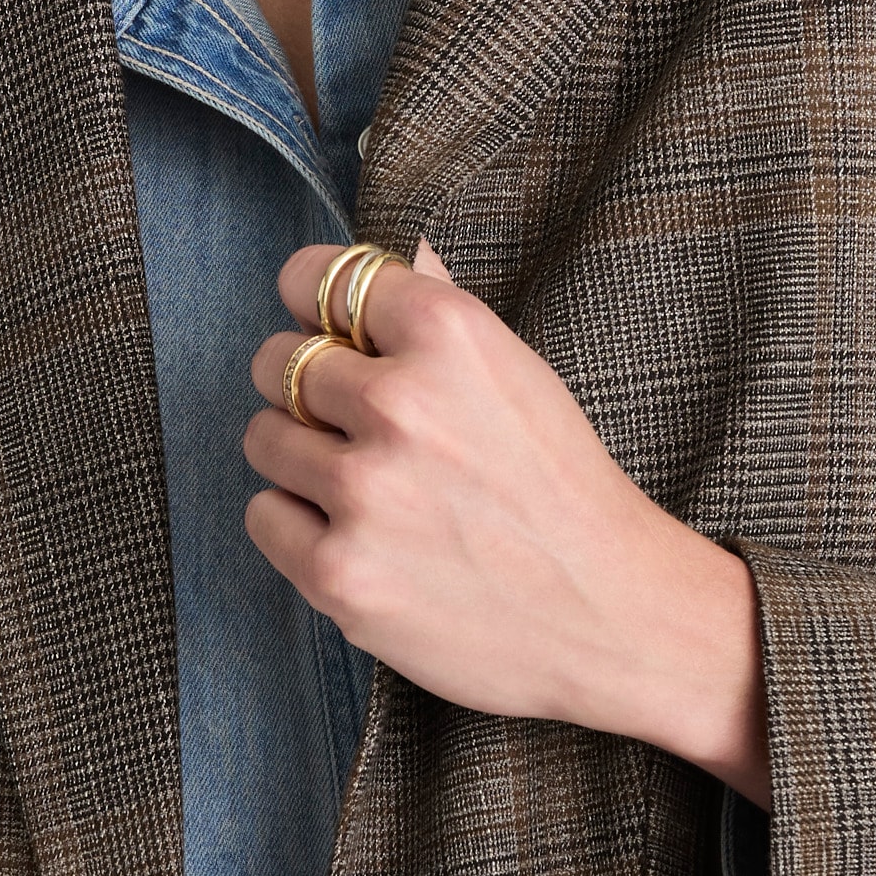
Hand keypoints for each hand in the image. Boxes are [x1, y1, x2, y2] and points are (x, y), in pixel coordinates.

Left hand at [244, 241, 770, 806]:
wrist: (610, 614)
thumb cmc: (561, 486)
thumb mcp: (514, 370)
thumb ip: (439, 314)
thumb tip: (392, 260)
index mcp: (447, 332)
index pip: (317, 276)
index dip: (310, 300)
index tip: (319, 323)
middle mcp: (400, 400)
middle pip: (278, 360)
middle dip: (303, 387)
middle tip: (350, 422)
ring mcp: (365, 490)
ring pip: (264, 437)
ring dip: (300, 455)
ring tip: (363, 484)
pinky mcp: (340, 572)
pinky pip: (264, 514)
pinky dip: (297, 524)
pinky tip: (357, 534)